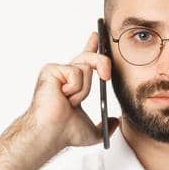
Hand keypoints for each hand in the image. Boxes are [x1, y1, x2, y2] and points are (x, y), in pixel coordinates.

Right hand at [25, 31, 117, 150]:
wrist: (51, 133)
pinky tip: (62, 96)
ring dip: (82, 90)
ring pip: (85, 69)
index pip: (85, 62)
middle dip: (102, 64)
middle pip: (90, 59)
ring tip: (69, 101)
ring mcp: (57, 72)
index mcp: (74, 84)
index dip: (91, 47)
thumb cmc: (64, 133)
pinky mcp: (51, 70)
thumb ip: (107, 126)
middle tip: (106, 76)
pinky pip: (75, 73)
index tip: (96, 36)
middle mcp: (65, 75)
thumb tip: (117, 122)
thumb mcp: (92, 130)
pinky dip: (74, 88)